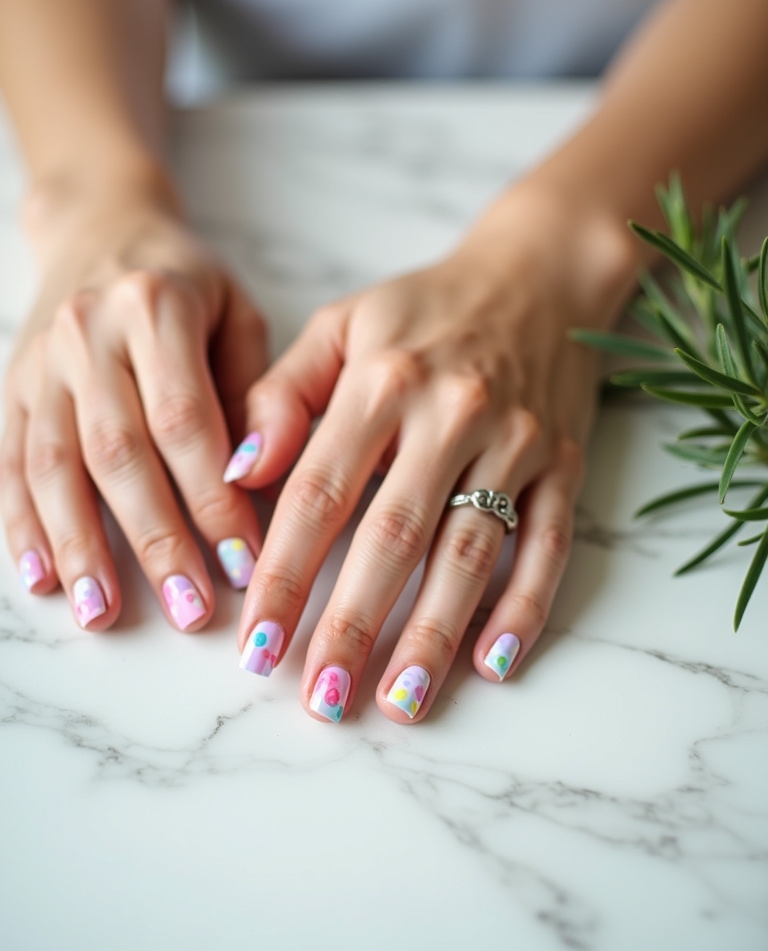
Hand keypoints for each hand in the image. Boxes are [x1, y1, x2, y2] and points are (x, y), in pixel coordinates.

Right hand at [1, 179, 267, 629]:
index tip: (245, 563)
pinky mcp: (10, 385)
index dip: (212, 498)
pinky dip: (20, 522)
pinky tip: (40, 576)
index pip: (186, 421)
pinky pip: (9, 459)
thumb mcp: (237, 315)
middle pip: (119, 452)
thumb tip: (255, 482)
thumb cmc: (189, 283)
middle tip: (189, 609)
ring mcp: (39, 360)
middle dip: (155, 539)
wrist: (101, 226)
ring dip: (80, 546)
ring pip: (54, 465)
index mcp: (155, 306)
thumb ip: (250, 392)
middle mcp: (88, 333)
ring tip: (105, 613)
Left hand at [231, 185, 635, 720]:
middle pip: (393, 536)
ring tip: (398, 704)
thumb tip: (236, 475)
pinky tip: (492, 665)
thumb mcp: (341, 325)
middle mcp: (451, 414)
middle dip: (352, 625)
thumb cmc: (424, 310)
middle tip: (319, 700)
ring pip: (470, 552)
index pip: (318, 493)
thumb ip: (283, 395)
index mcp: (382, 380)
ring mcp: (515, 442)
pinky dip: (524, 607)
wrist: (540, 275)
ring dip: (433, 634)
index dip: (285, 574)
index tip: (255, 644)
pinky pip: (548, 546)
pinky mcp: (564, 464)